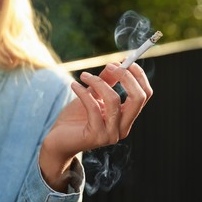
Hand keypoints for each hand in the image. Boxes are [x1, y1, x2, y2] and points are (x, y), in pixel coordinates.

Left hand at [39, 62, 152, 191]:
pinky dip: (83, 92)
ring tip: (84, 76)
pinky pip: (93, 107)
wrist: (58, 140)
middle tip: (109, 66)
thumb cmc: (76, 118)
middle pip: (138, 98)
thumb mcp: (92, 96)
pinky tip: (74, 85)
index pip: (144, 95)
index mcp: (126, 118)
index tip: (125, 60)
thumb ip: (106, 82)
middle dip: (125, 76)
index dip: (138, 75)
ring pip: (114, 100)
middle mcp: (123, 128)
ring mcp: (111, 134)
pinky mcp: (96, 136)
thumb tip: (116, 64)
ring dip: (98, 82)